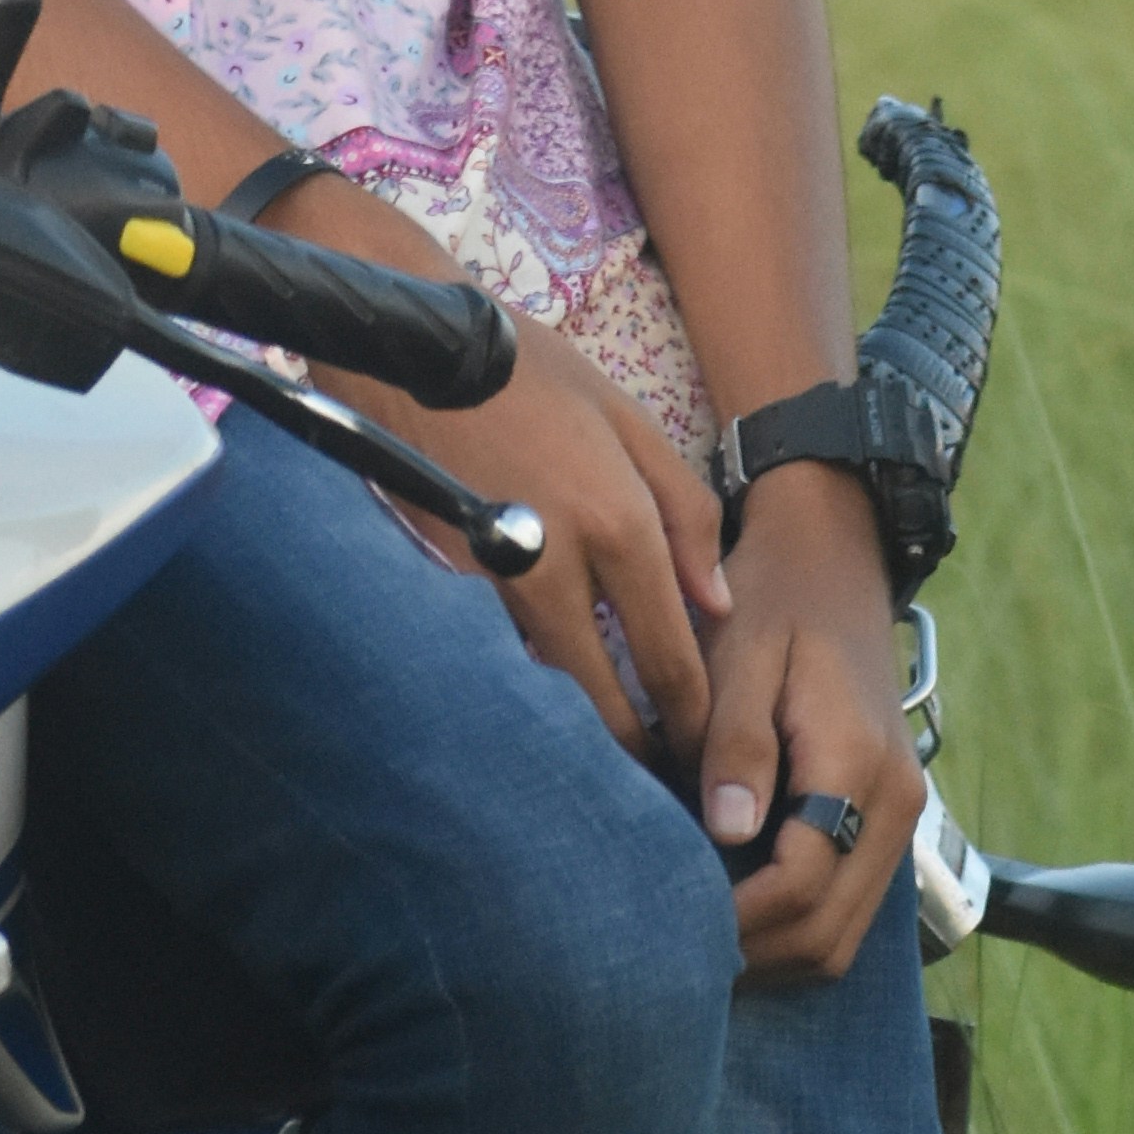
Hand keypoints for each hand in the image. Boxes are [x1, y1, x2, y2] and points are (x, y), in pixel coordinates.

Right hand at [322, 311, 727, 756]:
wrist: (416, 346)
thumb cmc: (531, 372)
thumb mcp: (629, 418)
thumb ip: (685, 512)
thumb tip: (717, 604)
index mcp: (620, 521)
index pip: (667, 653)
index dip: (687, 719)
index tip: (698, 757)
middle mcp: (561, 562)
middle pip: (602, 692)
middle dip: (631, 747)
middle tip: (654, 786)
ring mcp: (494, 577)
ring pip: (545, 678)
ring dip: (576, 722)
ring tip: (605, 760)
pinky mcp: (444, 578)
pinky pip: (496, 645)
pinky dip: (522, 675)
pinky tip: (538, 697)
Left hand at [698, 463, 926, 979]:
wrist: (832, 564)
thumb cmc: (773, 604)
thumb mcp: (742, 657)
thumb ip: (737, 743)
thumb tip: (727, 833)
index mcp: (855, 762)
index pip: (800, 883)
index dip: (733, 920)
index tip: (664, 924)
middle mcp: (895, 802)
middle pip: (828, 932)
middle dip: (751, 954)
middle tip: (670, 951)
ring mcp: (900, 815)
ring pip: (842, 934)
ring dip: (773, 949)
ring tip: (697, 935)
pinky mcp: (887, 819)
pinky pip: (848, 905)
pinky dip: (795, 924)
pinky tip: (734, 907)